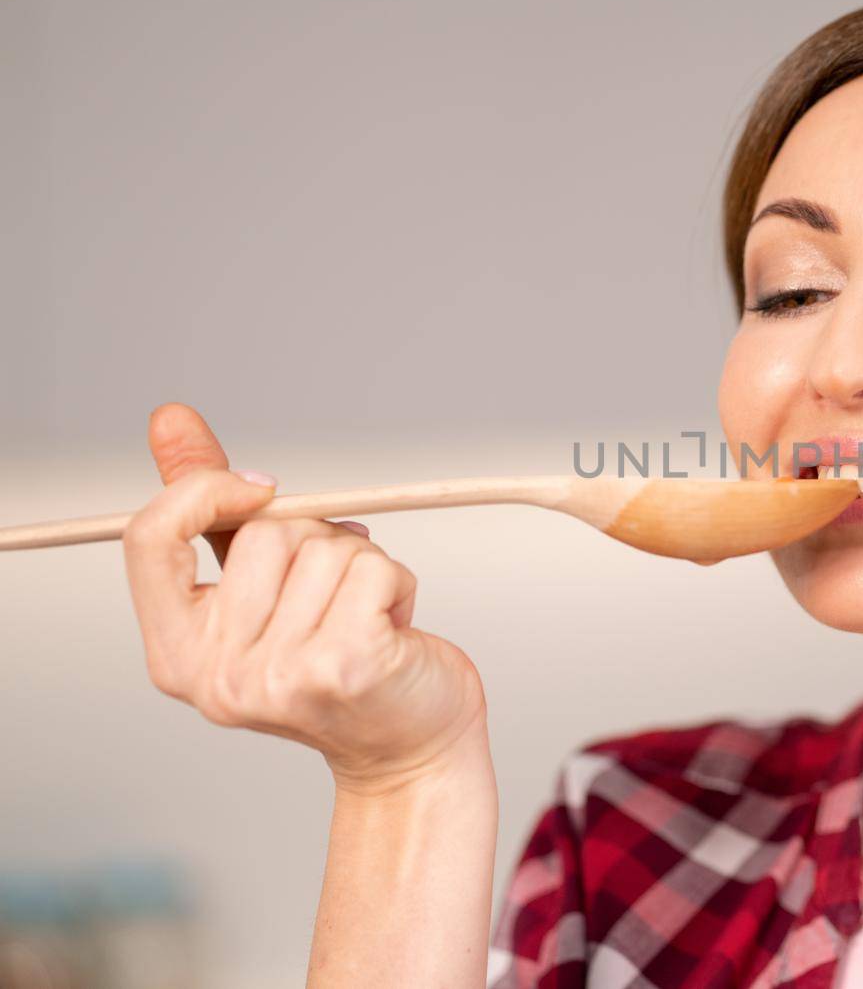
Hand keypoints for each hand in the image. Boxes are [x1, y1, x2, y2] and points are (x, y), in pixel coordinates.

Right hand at [123, 404, 488, 792]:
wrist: (410, 745)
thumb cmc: (341, 662)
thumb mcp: (265, 590)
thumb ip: (214, 513)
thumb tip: (170, 420)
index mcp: (177, 655)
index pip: (150, 536)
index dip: (204, 489)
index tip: (260, 485)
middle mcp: (217, 675)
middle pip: (262, 532)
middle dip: (317, 540)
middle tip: (338, 594)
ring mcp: (279, 677)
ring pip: (325, 546)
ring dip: (364, 566)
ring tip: (367, 616)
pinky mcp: (345, 667)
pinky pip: (373, 569)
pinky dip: (398, 582)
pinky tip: (395, 627)